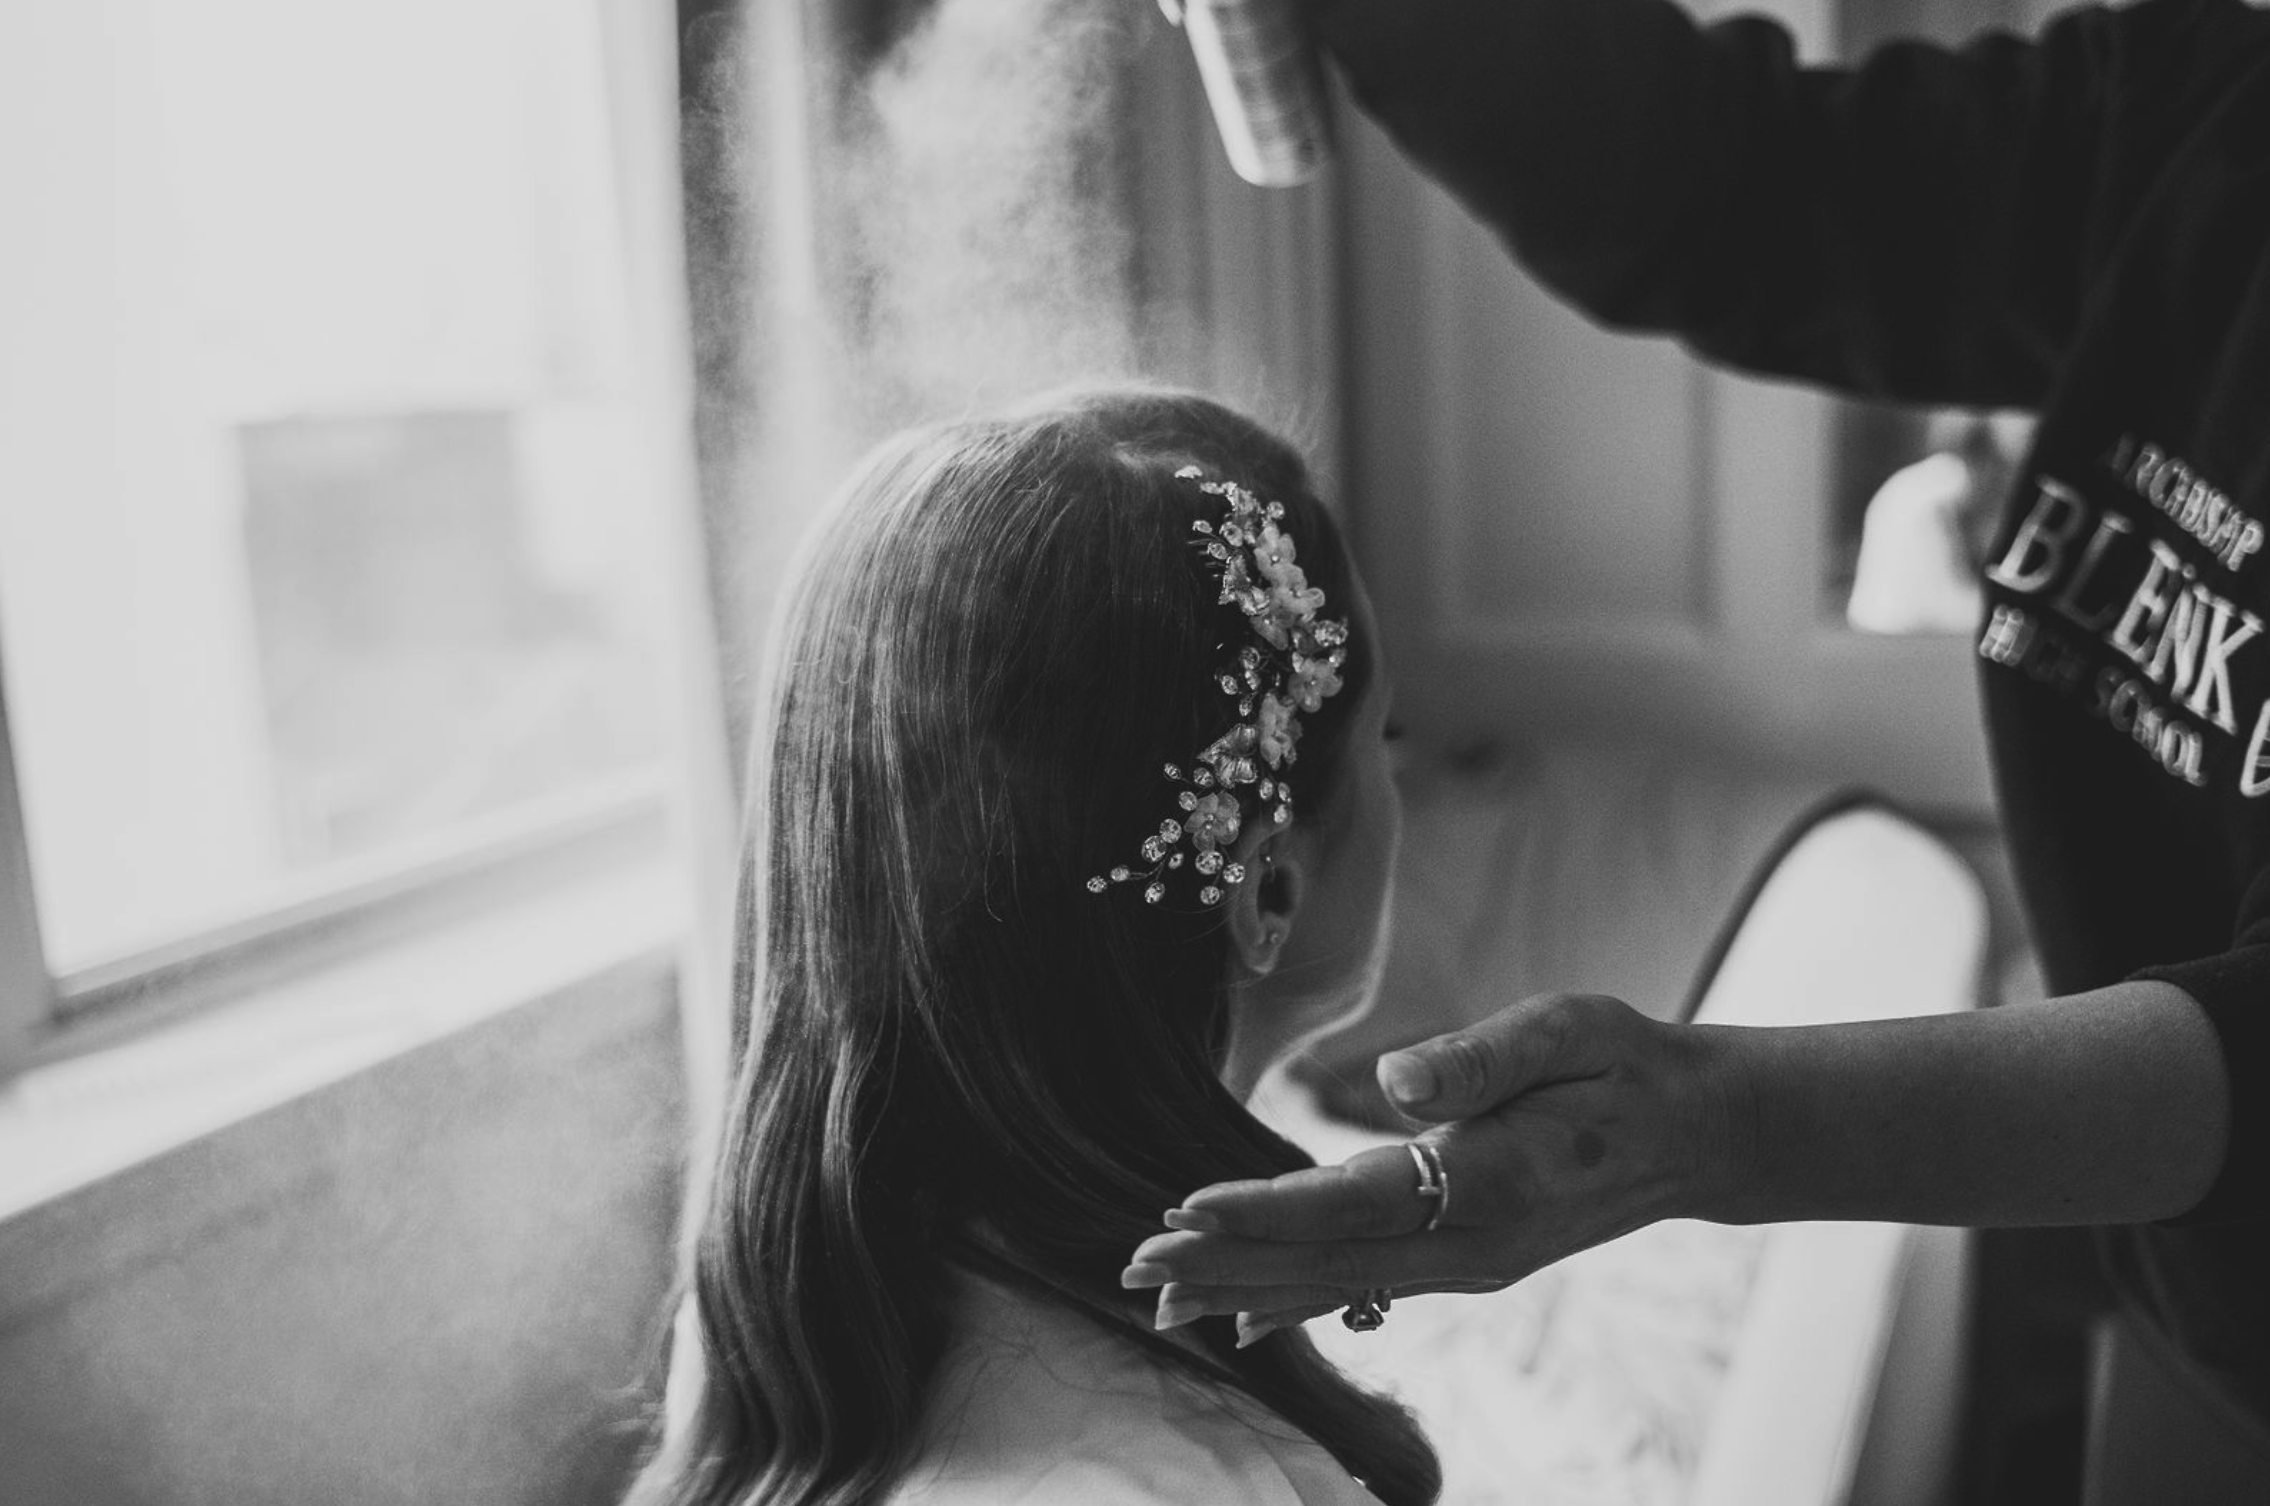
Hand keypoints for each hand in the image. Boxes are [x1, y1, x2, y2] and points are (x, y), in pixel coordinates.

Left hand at [1121, 993, 1743, 1340]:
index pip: (1354, 1201)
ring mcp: (1469, 1262)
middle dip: (1226, 1263)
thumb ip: (1483, 1056)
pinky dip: (1301, 1299)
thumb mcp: (1571, 1028)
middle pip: (1327, 1259)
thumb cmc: (1625, 1064)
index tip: (1185, 1212)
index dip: (1265, 1211)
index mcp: (1489, 1178)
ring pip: (1339, 1282)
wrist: (1697, 1134)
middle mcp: (1471, 1240)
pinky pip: (1367, 1286)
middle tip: (1137, 1269)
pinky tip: (1248, 1315)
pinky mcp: (1467, 1262)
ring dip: (1247, 1288)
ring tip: (1165, 1300)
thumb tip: (1395, 1078)